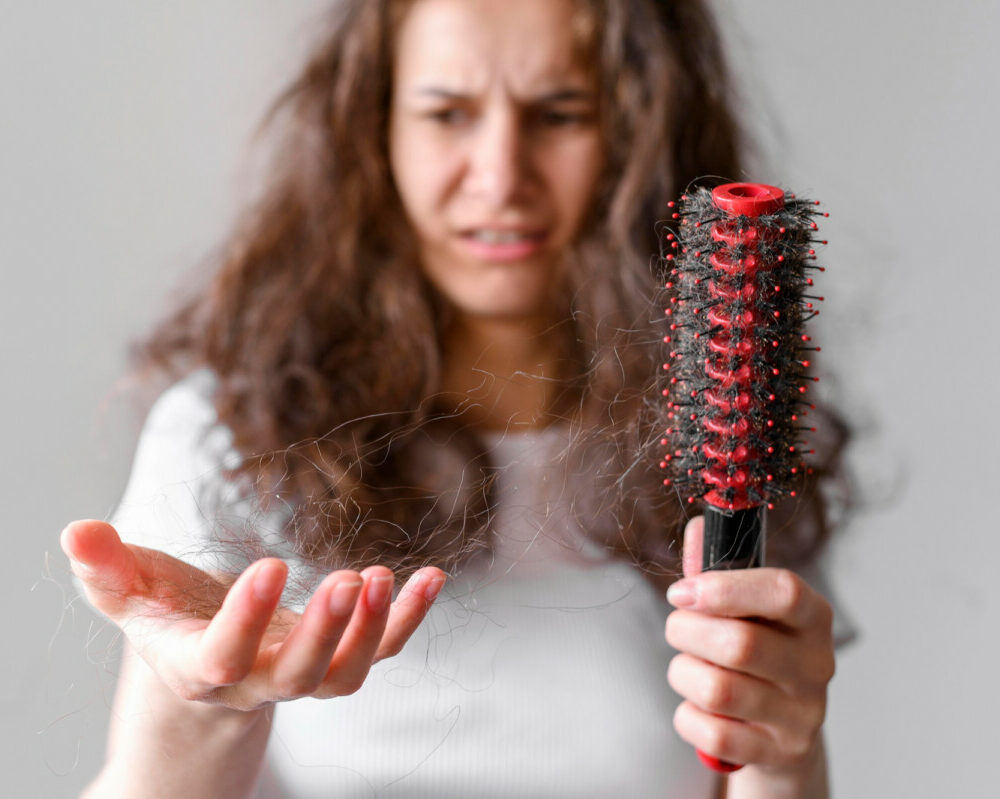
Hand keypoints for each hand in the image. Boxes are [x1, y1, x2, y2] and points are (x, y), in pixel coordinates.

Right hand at [61, 519, 444, 711]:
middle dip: (325, 633)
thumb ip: (106, 570)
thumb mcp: (131, 596)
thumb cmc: (168, 621)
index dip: (246, 621)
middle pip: (297, 676)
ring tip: (387, 577)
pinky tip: (432, 577)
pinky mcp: (338, 658)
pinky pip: (382, 650)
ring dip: (373, 630)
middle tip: (350, 581)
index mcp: (200, 667)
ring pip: (344, 674)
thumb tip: (74, 530)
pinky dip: (408, 619)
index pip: (222, 657)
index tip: (271, 564)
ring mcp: (304, 675)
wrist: (208, 664)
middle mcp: (257, 681)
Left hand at [665, 516, 833, 773]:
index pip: (784, 592)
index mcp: (813, 618)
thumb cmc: (756, 655)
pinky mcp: (778, 754)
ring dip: (683, 674)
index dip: (725, 588)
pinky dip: (688, 717)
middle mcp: (817, 666)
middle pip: (740, 644)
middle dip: (687, 632)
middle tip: (677, 628)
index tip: (682, 591)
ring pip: (719, 690)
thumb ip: (717, 568)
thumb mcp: (745, 610)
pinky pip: (711, 733)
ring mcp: (801, 715)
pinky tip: (697, 707)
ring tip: (688, 668)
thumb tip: (699, 524)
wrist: (781, 735)